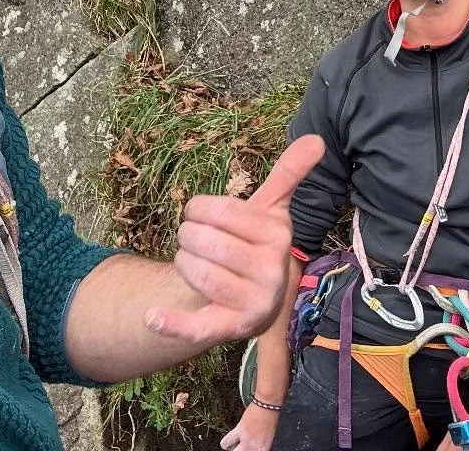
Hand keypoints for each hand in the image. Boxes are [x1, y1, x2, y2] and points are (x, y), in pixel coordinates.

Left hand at [145, 134, 323, 345]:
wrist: (256, 299)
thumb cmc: (256, 244)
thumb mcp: (271, 209)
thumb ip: (289, 173)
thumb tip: (316, 139)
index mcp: (279, 236)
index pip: (219, 210)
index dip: (198, 209)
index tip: (201, 214)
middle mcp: (273, 272)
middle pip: (204, 241)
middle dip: (189, 236)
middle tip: (196, 240)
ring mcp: (254, 304)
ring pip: (195, 271)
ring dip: (183, 262)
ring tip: (194, 263)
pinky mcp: (231, 329)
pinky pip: (200, 327)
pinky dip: (174, 323)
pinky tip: (152, 316)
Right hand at [221, 401, 281, 449]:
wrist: (267, 404)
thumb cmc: (271, 416)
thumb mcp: (268, 436)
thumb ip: (260, 443)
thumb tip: (254, 446)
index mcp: (264, 448)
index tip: (248, 449)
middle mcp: (255, 446)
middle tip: (240, 448)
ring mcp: (246, 439)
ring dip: (233, 449)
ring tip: (231, 448)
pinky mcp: (239, 431)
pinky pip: (227, 441)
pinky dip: (225, 443)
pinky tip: (225, 444)